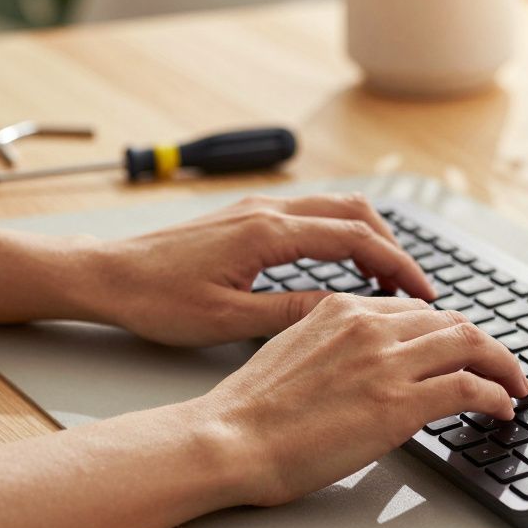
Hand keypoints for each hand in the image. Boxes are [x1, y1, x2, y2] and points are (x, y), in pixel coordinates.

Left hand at [79, 193, 434, 345]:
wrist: (105, 275)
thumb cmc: (156, 301)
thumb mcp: (228, 321)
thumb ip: (290, 313)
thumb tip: (344, 313)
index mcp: (269, 234)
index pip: (356, 240)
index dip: (398, 267)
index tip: (422, 294)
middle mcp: (268, 210)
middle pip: (355, 213)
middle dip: (393, 248)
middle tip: (412, 289)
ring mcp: (256, 207)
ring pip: (334, 206)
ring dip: (368, 236)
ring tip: (384, 279)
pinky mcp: (245, 214)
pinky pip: (310, 211)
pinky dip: (340, 232)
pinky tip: (340, 264)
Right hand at [199, 293, 527, 506]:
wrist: (229, 438)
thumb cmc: (249, 411)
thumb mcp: (290, 350)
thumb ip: (332, 345)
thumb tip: (361, 364)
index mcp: (341, 308)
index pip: (414, 311)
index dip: (446, 332)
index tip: (461, 350)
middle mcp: (369, 325)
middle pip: (450, 322)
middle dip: (485, 345)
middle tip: (503, 367)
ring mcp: (386, 362)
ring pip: (470, 344)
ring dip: (503, 366)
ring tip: (515, 386)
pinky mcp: (400, 403)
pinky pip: (469, 387)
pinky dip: (496, 394)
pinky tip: (503, 407)